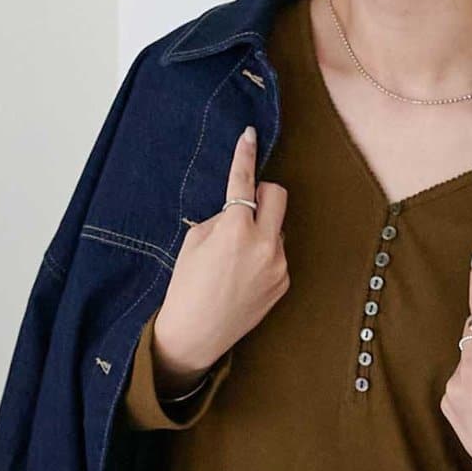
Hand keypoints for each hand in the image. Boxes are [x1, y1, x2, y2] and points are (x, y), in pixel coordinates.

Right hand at [151, 124, 289, 394]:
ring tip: (236, 256)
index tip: (249, 135)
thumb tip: (239, 210)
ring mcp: (279, 265)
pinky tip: (244, 274)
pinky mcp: (284, 282)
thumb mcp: (195, 242)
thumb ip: (222, 219)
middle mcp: (265, 244)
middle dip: (262, 193)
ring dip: (262, 228)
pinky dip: (264, 253)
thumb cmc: (187, 286)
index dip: (245, 155)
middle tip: (243, 206)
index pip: (244, 181)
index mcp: (236, 229)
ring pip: (277, 226)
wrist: (196, 334)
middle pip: (278, 195)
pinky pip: (278, 252)